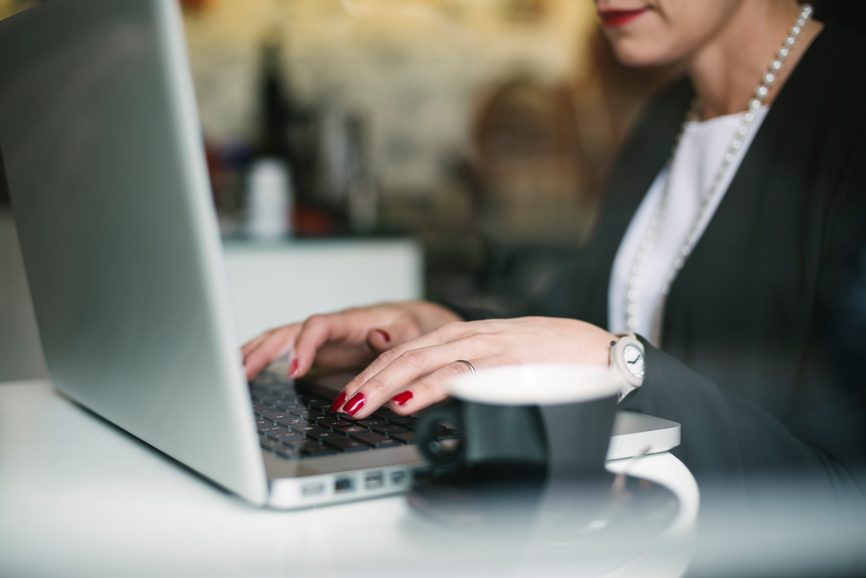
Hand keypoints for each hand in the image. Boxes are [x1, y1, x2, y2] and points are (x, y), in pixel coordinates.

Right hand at [241, 301, 461, 381]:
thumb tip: (380, 335)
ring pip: (281, 341)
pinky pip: (285, 355)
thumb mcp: (412, 329)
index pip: (319, 326)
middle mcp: (330, 329)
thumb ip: (398, 334)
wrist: (413, 324)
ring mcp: (321, 341)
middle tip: (241, 373)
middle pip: (288, 332)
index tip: (295, 369)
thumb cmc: (412, 325)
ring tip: (232, 373)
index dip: (304, 345)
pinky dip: (263, 360)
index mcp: (351, 320)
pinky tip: (245, 373)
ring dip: (255, 354)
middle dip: (263, 350)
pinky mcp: (318, 354)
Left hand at [332, 316, 615, 417]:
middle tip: (342, 404)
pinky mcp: (503, 363)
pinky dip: (427, 388)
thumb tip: (428, 397)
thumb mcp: (496, 356)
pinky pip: (458, 375)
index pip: (404, 350)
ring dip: (385, 385)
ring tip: (360, 404)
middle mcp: (466, 336)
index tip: (348, 393)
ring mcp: (483, 348)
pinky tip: (407, 401)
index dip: (371, 371)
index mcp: (461, 335)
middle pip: (403, 354)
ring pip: (421, 362)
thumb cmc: (547, 355)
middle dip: (367, 380)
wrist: (595, 348)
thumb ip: (463, 370)